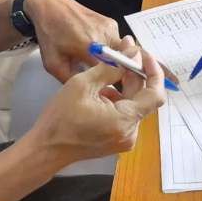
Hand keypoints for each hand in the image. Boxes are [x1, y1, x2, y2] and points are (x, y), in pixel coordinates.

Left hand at [25, 0, 118, 82]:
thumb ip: (71, 80)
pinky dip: (110, 49)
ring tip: (95, 60)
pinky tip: (96, 48)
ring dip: (113, 60)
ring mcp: (110, 28)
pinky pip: (118, 42)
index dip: (111, 82)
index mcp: (89, 48)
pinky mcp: (112, 23)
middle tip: (102, 76)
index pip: (113, 72)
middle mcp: (104, 36)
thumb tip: (88, 90)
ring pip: (122, 53)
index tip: (106, 86)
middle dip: (115, 72)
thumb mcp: (53, 63)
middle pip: (121, 63)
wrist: (51, 6)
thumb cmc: (50, 32)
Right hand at [29, 42, 165, 166]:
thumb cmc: (61, 117)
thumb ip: (111, 67)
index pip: (155, 94)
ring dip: (124, 85)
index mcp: (124, 120)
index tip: (143, 54)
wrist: (46, 149)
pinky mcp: (117, 140)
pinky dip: (117, 99)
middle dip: (134, 73)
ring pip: (133, 104)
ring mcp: (124, 138)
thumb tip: (133, 52)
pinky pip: (124, 114)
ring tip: (106, 70)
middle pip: (142, 97)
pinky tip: (101, 90)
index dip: (154, 71)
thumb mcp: (83, 84)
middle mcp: (130, 132)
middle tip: (123, 51)